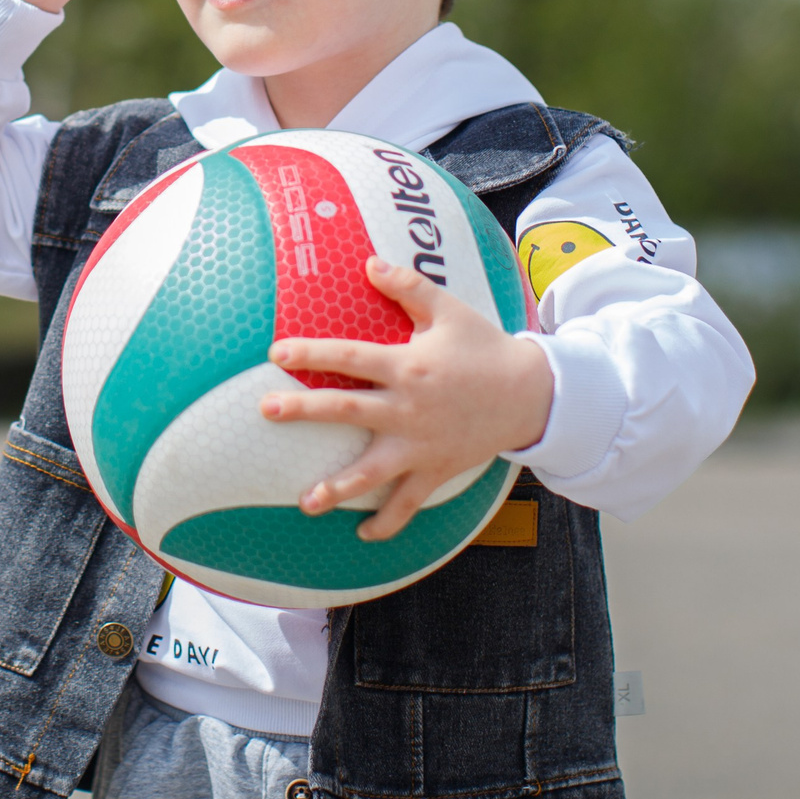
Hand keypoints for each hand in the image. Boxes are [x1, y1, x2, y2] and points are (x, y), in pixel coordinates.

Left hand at [261, 258, 553, 540]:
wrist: (532, 394)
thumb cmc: (485, 348)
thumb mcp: (449, 311)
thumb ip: (408, 288)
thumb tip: (369, 263)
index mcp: (408, 366)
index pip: (350, 358)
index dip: (313, 354)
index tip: (277, 353)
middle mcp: (409, 408)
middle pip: (348, 410)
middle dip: (304, 411)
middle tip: (267, 411)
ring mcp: (422, 444)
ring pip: (373, 469)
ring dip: (338, 488)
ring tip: (305, 502)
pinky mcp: (437, 469)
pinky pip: (410, 502)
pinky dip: (388, 522)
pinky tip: (364, 535)